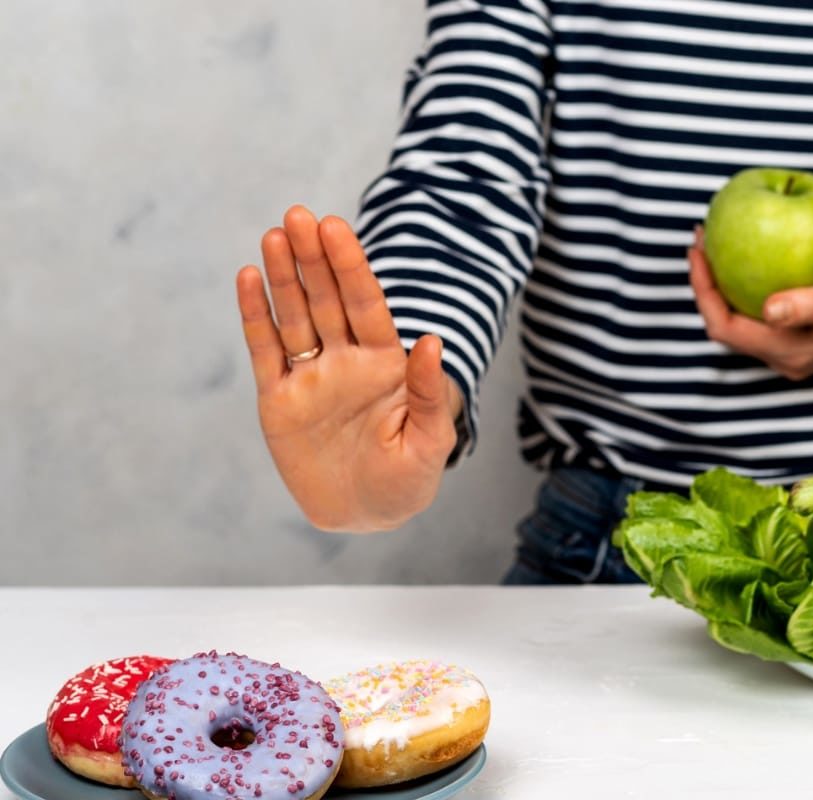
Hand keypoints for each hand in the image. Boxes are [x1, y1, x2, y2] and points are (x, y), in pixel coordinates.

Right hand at [236, 206, 460, 531]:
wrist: (364, 516)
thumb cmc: (406, 482)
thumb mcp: (430, 443)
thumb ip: (430, 393)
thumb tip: (435, 340)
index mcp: (385, 364)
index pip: (366, 305)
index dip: (350, 267)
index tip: (335, 228)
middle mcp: (346, 361)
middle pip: (327, 300)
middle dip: (313, 259)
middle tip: (298, 215)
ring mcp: (310, 377)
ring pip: (295, 316)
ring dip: (284, 277)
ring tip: (273, 236)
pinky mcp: (278, 400)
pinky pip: (265, 351)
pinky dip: (256, 316)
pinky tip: (248, 278)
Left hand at [688, 227, 812, 380]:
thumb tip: (769, 310)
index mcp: (792, 352)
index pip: (726, 327)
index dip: (703, 291)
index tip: (699, 249)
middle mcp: (786, 357)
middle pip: (726, 327)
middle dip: (707, 286)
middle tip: (702, 240)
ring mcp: (792, 349)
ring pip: (740, 320)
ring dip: (723, 286)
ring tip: (716, 244)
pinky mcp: (798, 335)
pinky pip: (756, 313)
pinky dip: (742, 285)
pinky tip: (744, 255)